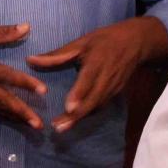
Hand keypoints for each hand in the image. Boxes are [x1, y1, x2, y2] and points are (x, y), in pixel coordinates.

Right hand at [0, 23, 46, 127]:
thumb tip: (27, 27)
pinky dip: (2, 114)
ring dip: (15, 117)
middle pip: (4, 101)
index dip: (26, 84)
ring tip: (31, 125)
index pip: (8, 76)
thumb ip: (2, 32)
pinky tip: (13, 118)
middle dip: (22, 113)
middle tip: (39, 124)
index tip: (43, 91)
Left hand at [27, 17, 167, 132]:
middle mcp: (106, 78)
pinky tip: (75, 119)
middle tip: (58, 127)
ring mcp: (113, 87)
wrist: (136, 43)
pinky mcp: (115, 93)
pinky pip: (100, 106)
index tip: (68, 107)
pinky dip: (88, 114)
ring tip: (62, 128)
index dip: (80, 94)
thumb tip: (31, 60)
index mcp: (97, 62)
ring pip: (96, 106)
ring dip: (80, 118)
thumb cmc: (105, 40)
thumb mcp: (82, 42)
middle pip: (92, 100)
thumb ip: (58, 55)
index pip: (88, 80)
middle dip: (76, 115)